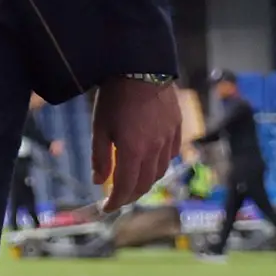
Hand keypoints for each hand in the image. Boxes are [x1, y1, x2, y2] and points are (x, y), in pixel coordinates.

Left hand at [92, 78, 182, 205]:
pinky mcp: (177, 128)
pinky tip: (149, 162)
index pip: (126, 187)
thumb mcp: (100, 126)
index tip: (105, 208)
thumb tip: (99, 181)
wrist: (142, 68)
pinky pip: (171, 155)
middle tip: (116, 198)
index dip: (115, 201)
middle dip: (130, 195)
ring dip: (145, 181)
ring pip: (160, 171)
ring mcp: (169, 139)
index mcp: (134, 151)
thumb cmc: (115, 96)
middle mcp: (156, 149)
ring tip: (131, 182)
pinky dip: (159, 164)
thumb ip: (100, 156)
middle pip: (145, 183)